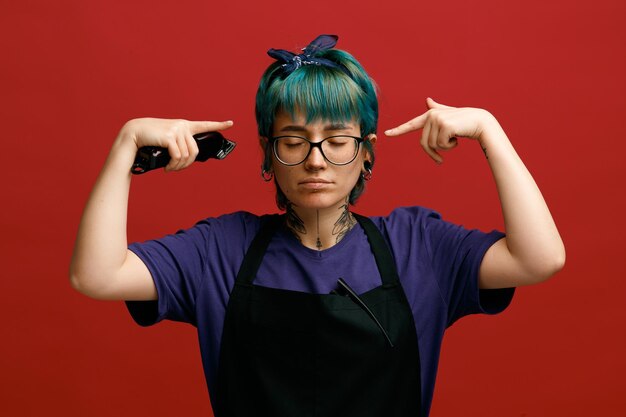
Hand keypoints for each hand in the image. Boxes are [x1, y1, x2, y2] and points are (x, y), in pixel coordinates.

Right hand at [119, 118, 233, 171]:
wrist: (134, 133)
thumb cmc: (151, 139)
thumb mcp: (168, 140)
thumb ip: (179, 144)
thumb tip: (187, 160)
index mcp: (185, 125)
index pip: (205, 125)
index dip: (219, 125)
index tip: (231, 123)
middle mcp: (183, 126)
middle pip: (194, 151)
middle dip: (187, 164)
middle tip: (176, 169)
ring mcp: (177, 130)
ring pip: (186, 156)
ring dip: (178, 167)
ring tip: (170, 168)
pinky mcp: (170, 136)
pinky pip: (177, 157)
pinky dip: (173, 166)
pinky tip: (168, 168)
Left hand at [384, 98, 495, 163]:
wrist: (481, 122)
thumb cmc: (465, 122)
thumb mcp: (449, 117)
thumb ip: (437, 110)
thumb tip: (427, 100)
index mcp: (430, 115)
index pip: (411, 124)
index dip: (398, 130)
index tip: (386, 134)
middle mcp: (431, 115)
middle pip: (423, 142)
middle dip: (433, 153)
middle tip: (441, 158)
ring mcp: (437, 119)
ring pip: (432, 145)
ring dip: (444, 148)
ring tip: (454, 139)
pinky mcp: (444, 125)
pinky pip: (441, 144)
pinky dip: (450, 146)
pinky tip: (458, 138)